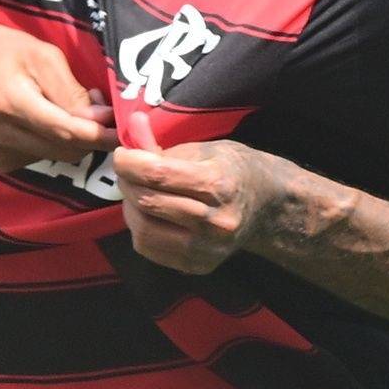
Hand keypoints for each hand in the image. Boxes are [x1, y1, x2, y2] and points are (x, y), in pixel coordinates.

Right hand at [0, 20, 112, 181]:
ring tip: (64, 106)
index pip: (66, 130)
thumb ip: (71, 90)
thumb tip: (102, 119)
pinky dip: (54, 141)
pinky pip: (44, 157)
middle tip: (99, 108)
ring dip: (73, 137)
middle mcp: (2, 135)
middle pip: (67, 148)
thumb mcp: (38, 54)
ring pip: (58, 155)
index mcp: (11, 102)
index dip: (101, 134)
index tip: (125, 129)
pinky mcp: (2, 162)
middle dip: (92, 133)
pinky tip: (41, 119)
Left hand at [111, 140, 290, 274]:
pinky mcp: (198, 265)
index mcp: (218, 184)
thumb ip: (163, 145)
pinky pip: (151, 250)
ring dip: (130, 209)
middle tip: (126, 172)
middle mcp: (215, 222)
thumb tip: (131, 123)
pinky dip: (140, 229)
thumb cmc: (233, 170)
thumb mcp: (204, 149)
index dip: (129, 163)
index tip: (121, 155)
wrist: (267, 208)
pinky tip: (149, 214)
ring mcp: (207, 249)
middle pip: (148, 203)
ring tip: (136, 193)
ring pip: (144, 232)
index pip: (158, 174)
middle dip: (127, 184)